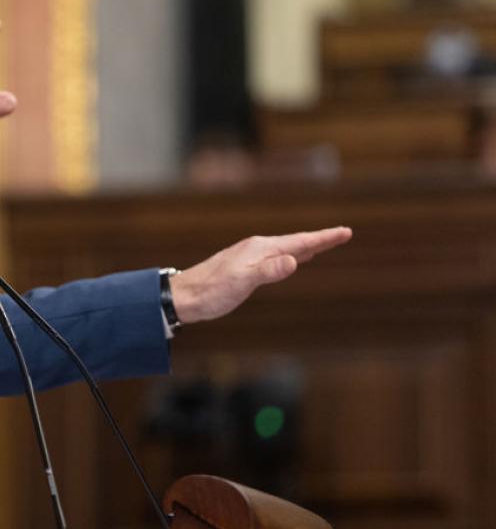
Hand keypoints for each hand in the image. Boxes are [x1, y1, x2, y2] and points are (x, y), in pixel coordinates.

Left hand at [170, 227, 352, 323]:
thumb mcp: (242, 283)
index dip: (323, 239)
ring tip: (323, 245)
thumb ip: (267, 271)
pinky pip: (275, 258)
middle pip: (295, 242)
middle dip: (320, 239)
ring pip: (286, 249)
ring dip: (306, 247)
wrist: (184, 296)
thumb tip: (293, 261)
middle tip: (342, 235)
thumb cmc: (211, 291)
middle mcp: (256, 248)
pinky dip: (291, 256)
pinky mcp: (245, 267)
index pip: (299, 242)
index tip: (345, 232)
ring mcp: (250, 257)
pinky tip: (291, 259)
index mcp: (259, 249)